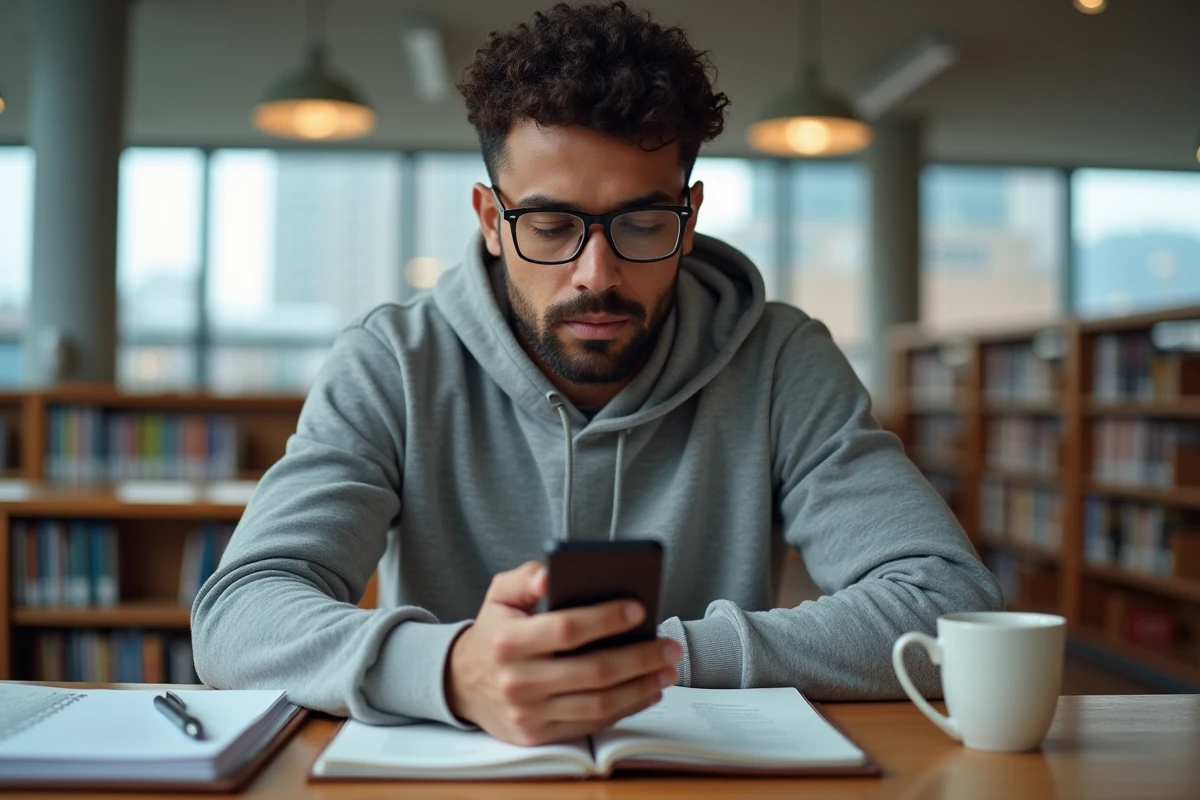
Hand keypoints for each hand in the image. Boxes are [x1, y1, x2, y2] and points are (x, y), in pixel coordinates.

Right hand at [446, 561, 680, 745]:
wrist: (460, 683)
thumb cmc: (493, 633)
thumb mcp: (498, 595)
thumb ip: (524, 577)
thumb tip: (550, 573)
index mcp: (508, 641)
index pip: (565, 629)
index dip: (605, 619)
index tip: (639, 609)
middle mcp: (517, 681)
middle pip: (592, 671)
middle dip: (639, 658)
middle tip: (669, 645)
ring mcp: (529, 713)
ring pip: (598, 703)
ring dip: (641, 687)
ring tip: (667, 669)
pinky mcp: (538, 735)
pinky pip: (592, 724)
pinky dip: (627, 708)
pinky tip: (647, 690)